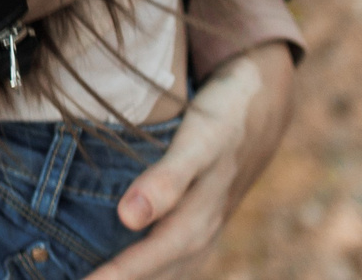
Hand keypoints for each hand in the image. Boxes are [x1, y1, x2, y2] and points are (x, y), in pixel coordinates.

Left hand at [89, 42, 296, 278]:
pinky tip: (130, 263)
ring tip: (98, 278)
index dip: (115, 275)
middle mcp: (202, 232)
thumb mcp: (200, 143)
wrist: (263, 100)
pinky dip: (150, 263)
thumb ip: (167, 180)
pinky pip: (172, 253)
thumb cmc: (226, 117)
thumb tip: (128, 219)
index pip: (147, 260)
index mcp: (197, 220)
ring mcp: (205, 227)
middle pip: (156, 272)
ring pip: (166, 267)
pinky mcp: (201, 216)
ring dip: (137, 276)